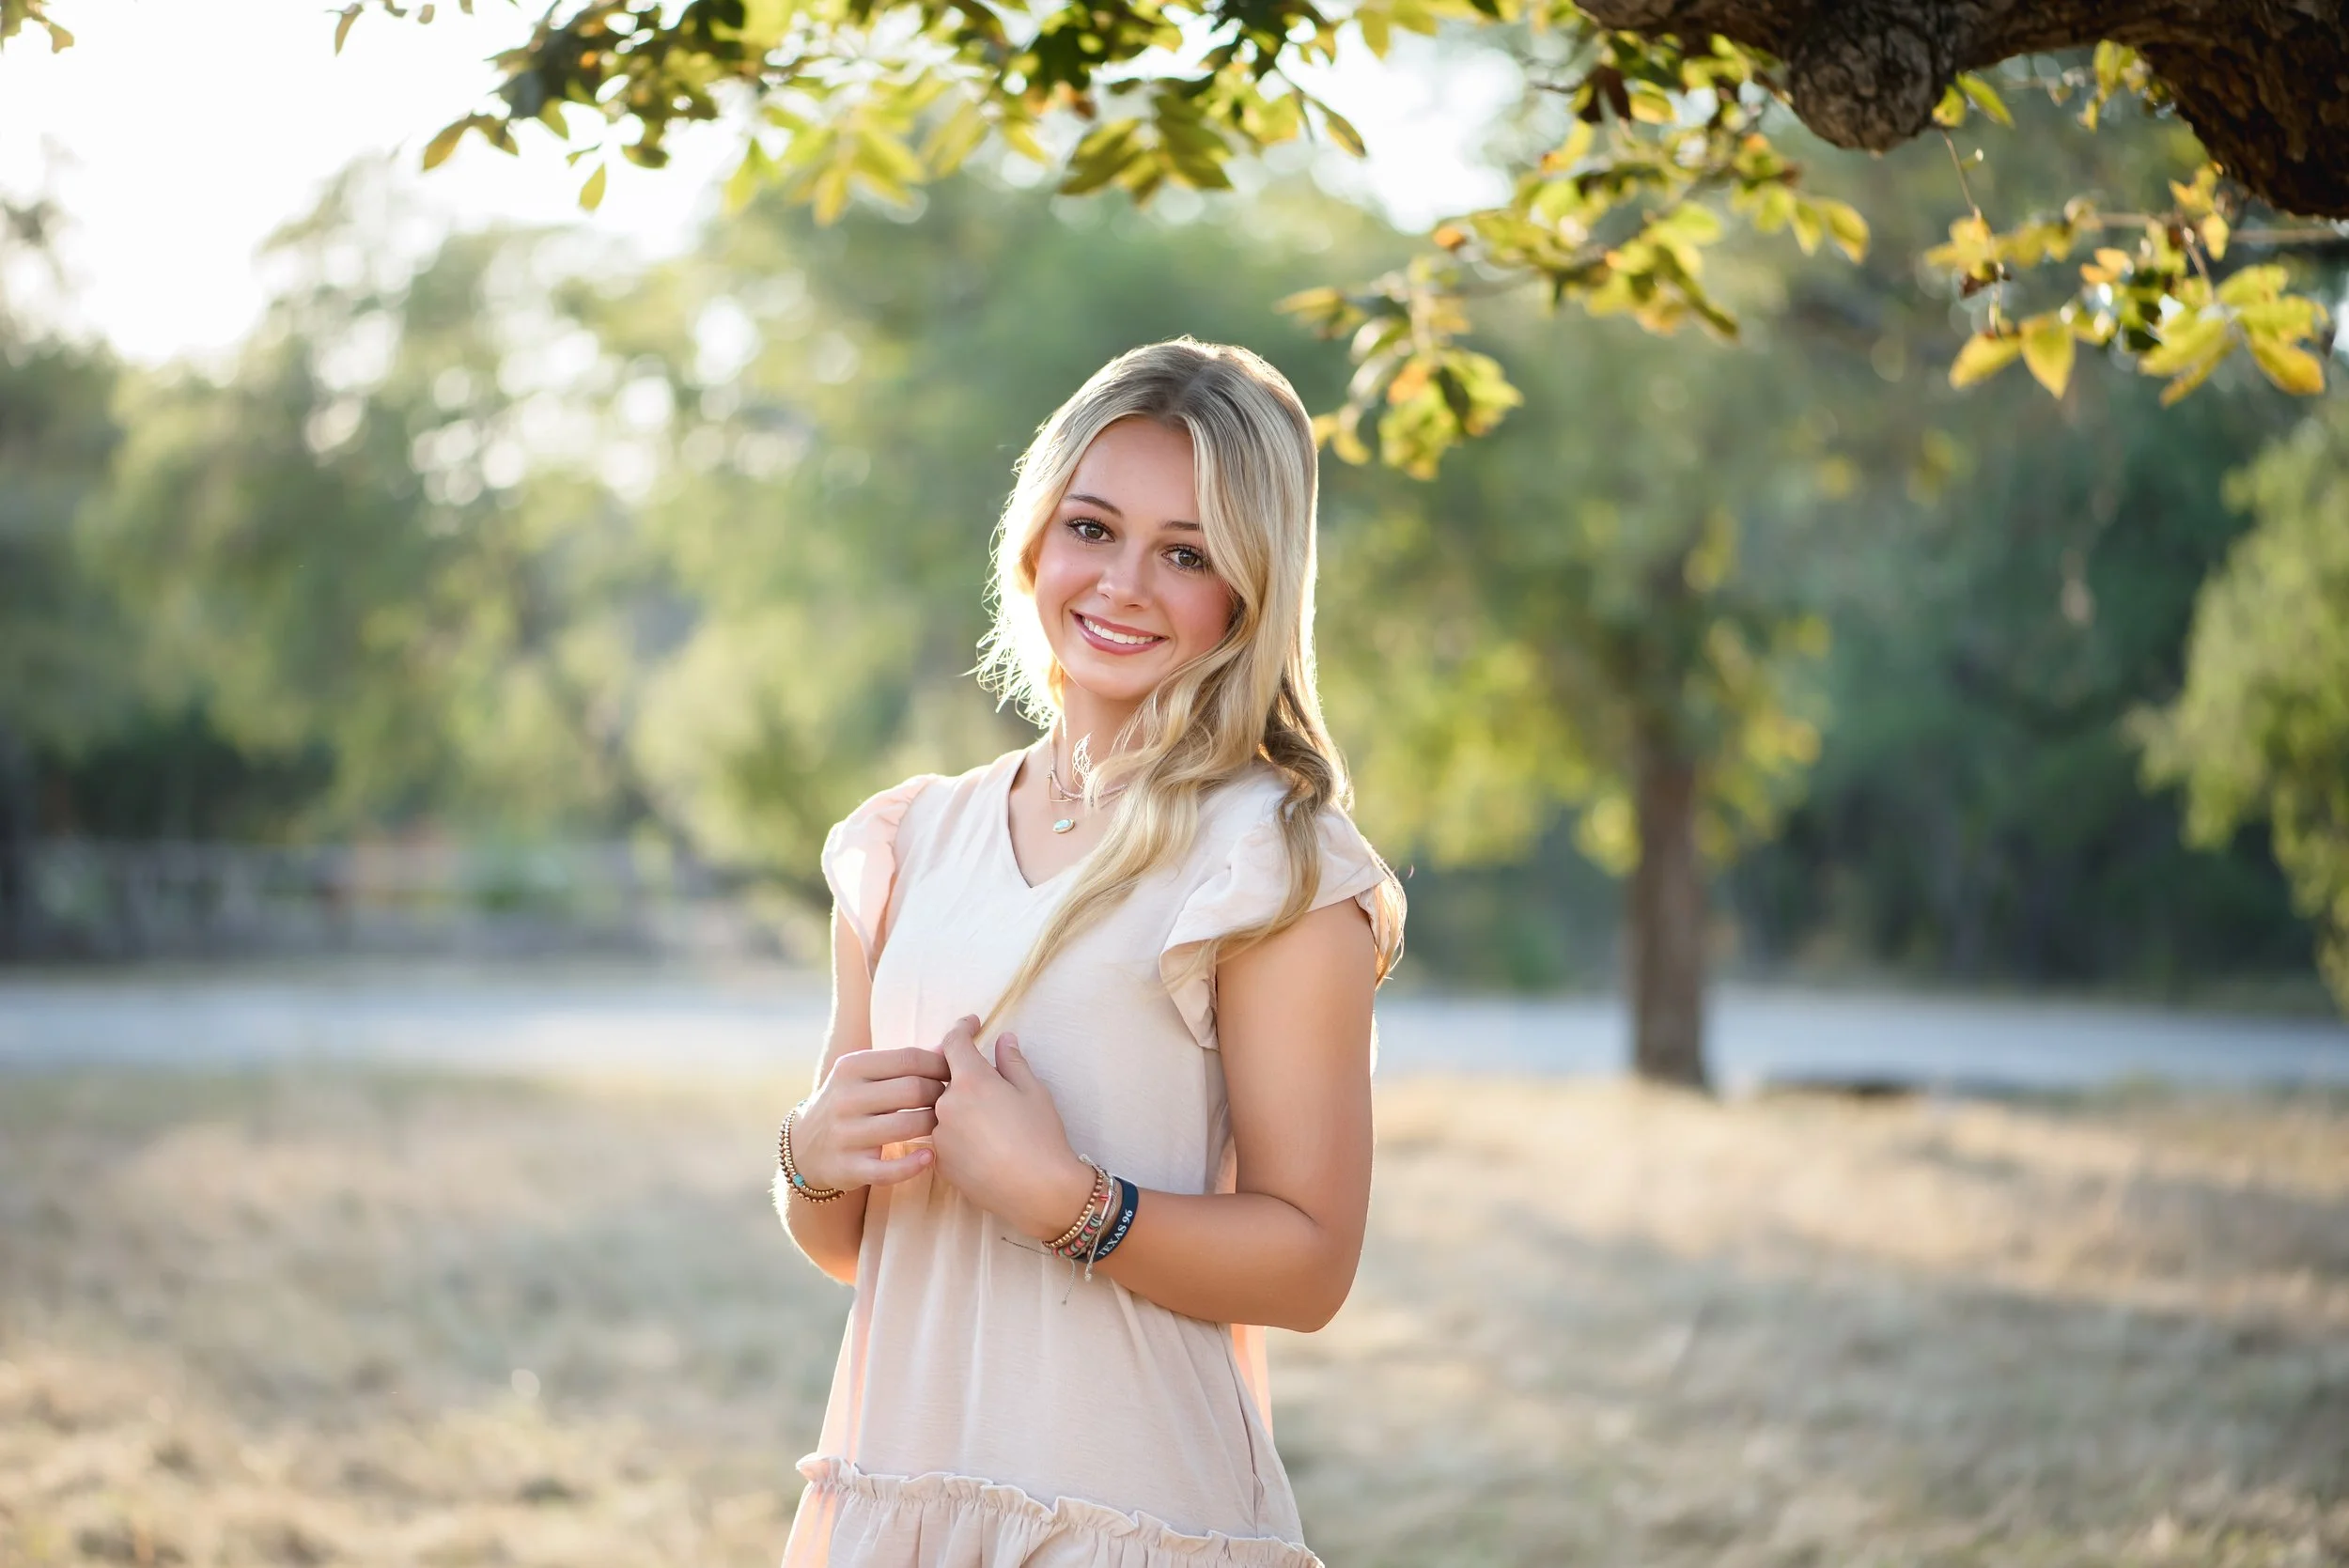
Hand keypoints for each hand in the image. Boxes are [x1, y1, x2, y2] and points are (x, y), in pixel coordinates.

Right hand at [792, 1046, 949, 1191]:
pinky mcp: (848, 1167)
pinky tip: (928, 1158)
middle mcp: (845, 1098)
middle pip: (912, 1090)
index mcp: (851, 1067)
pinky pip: (888, 1170)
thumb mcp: (864, 1075)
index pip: (909, 1058)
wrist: (806, 1147)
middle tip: (953, 1102)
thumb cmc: (850, 1103)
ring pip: (905, 1127)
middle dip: (940, 1095)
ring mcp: (844, 1134)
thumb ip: (904, 1061)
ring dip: (933, 1126)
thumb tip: (950, 1043)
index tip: (956, 1073)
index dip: (940, 1064)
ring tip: (943, 1126)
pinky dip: (913, 1165)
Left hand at [930, 1015, 1093, 1240]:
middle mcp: (946, 1105)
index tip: (972, 1025)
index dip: (961, 1029)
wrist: (1038, 1190)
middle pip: (943, 1076)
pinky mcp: (940, 1161)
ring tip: (984, 1114)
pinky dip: (956, 1131)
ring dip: (956, 1104)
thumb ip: (1012, 1062)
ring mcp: (939, 1135)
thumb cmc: (1041, 1136)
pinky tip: (981, 1141)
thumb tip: (1004, 1039)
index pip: (953, 1043)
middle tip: (981, 1072)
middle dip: (959, 1070)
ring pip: (941, 1108)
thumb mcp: (1034, 1091)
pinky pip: (943, 1136)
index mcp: (970, 1081)